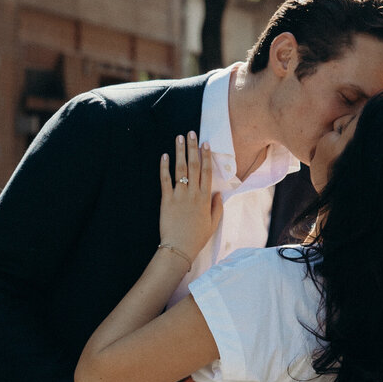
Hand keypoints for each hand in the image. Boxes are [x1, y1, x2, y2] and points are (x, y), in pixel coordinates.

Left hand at [159, 132, 222, 265]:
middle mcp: (193, 193)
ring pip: (180, 169)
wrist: (179, 248)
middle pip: (194, 165)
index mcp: (205, 198)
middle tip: (191, 133)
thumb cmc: (196, 238)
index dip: (206, 156)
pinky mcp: (166, 200)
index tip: (205, 143)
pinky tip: (164, 156)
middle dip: (192, 147)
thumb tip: (218, 193)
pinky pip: (165, 180)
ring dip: (179, 152)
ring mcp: (179, 196)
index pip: (207, 172)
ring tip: (178, 138)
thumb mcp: (213, 224)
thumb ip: (217, 207)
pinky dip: (164, 167)